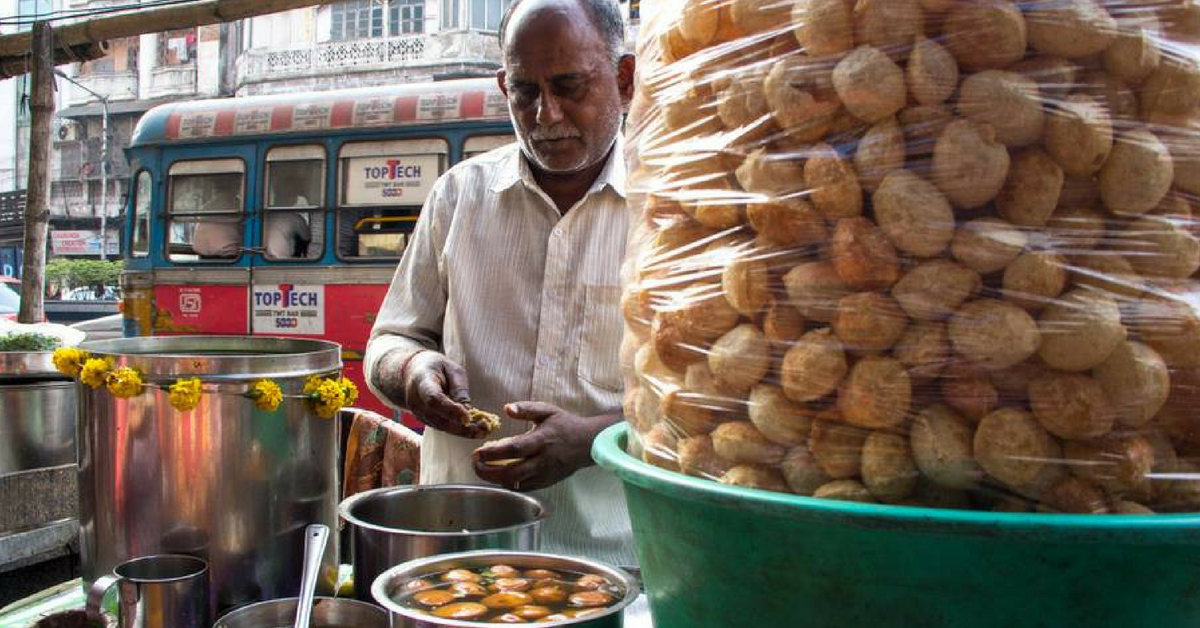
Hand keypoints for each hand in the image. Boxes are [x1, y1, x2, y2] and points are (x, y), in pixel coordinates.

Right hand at [401, 351, 480, 437]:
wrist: (415, 371)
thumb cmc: (437, 368)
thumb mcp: (452, 369)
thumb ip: (459, 388)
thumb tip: (467, 410)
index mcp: (422, 381)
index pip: (434, 399)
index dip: (451, 410)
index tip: (468, 417)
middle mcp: (416, 401)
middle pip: (439, 419)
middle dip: (462, 427)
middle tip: (484, 428)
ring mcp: (417, 413)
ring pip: (441, 427)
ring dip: (463, 431)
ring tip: (484, 430)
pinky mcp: (423, 420)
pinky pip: (441, 427)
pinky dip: (458, 430)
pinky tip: (474, 429)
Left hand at [472, 402, 618, 491]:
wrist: (588, 443)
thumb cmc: (566, 425)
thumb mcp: (547, 410)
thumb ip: (526, 408)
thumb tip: (506, 408)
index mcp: (541, 440)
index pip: (513, 449)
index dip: (493, 453)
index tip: (478, 451)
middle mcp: (542, 460)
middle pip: (511, 472)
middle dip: (488, 471)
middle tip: (475, 464)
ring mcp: (544, 474)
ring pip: (516, 483)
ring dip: (495, 479)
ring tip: (483, 469)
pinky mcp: (546, 482)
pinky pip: (524, 488)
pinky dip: (509, 484)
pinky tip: (500, 476)